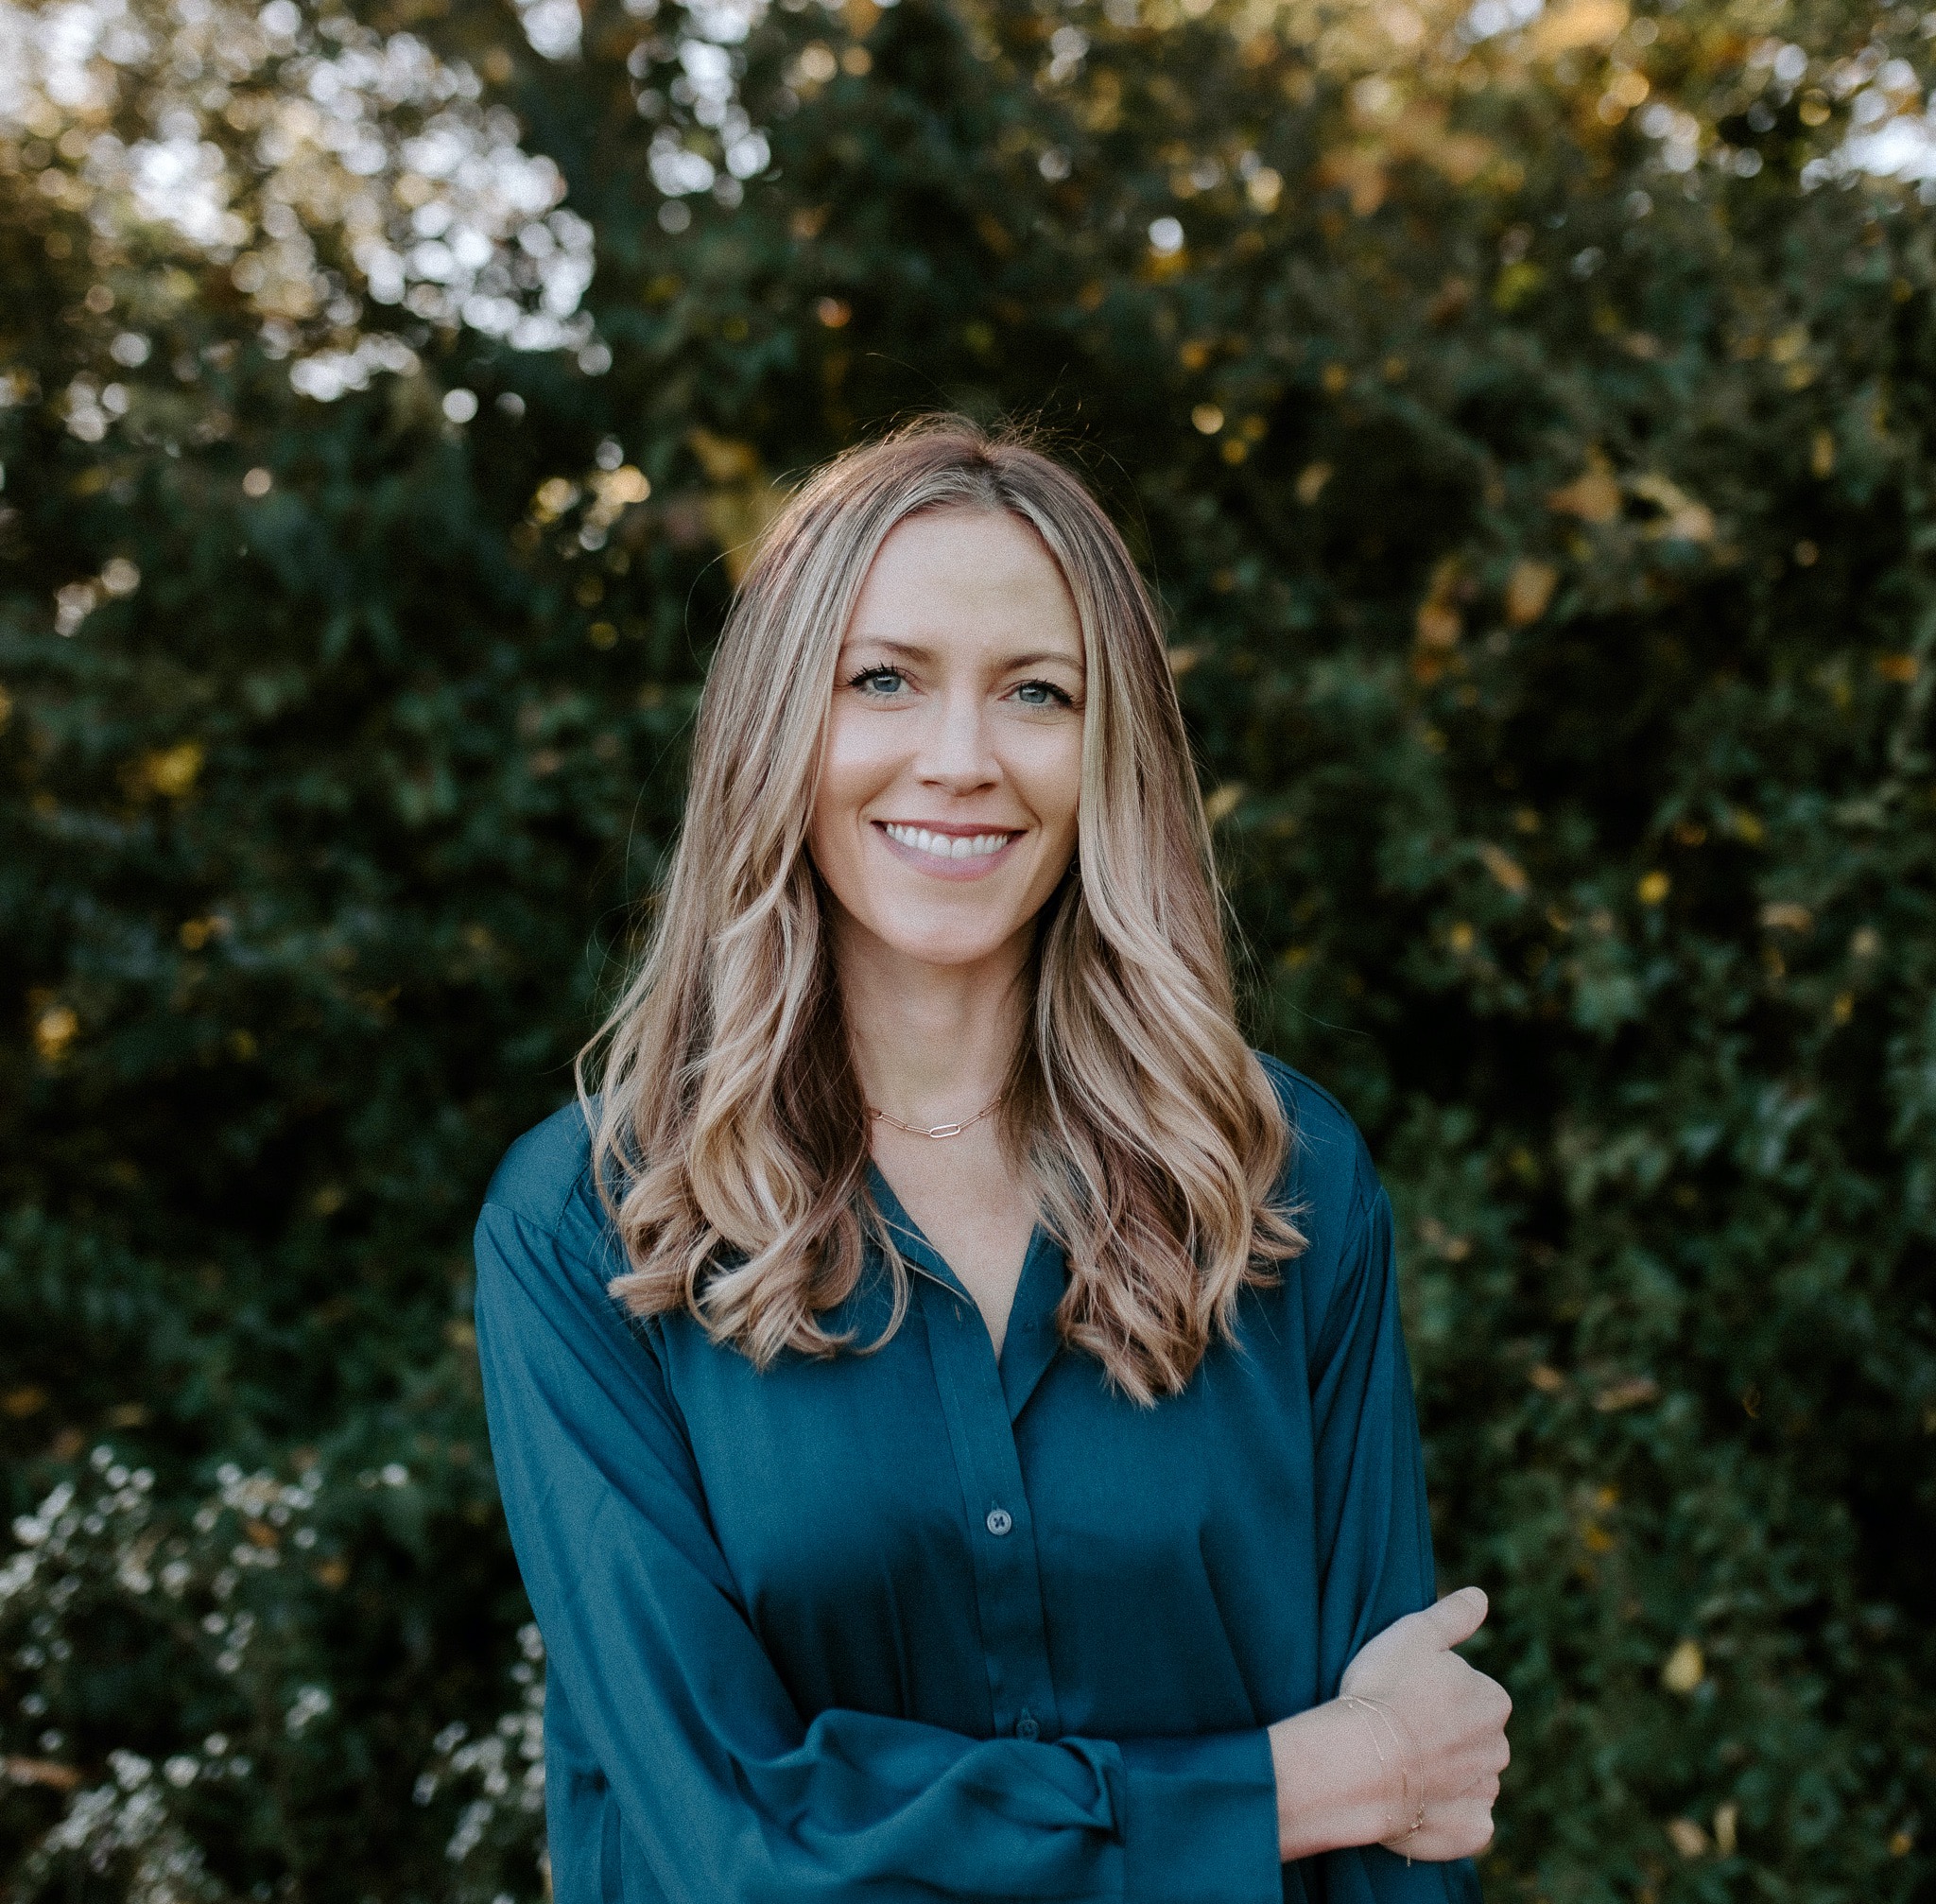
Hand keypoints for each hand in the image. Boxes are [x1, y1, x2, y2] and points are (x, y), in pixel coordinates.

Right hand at [1337, 1585, 1511, 1860]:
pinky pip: (1465, 1822)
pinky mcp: (1471, 1832)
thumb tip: (1480, 1596)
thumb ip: (1452, 1616)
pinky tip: (1417, 1803)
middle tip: (1401, 1731)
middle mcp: (1498, 1749)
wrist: (1363, 1761)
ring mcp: (1484, 1793)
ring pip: (1469, 1780)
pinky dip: (1447, 1816)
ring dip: (1445, 1776)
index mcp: (1493, 1701)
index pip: (1473, 1694)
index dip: (1436, 1695)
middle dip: (1446, 1737)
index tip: (1405, 1696)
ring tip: (1401, 1767)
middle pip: (1474, 1739)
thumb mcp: (1415, 1634)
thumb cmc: (1385, 1690)